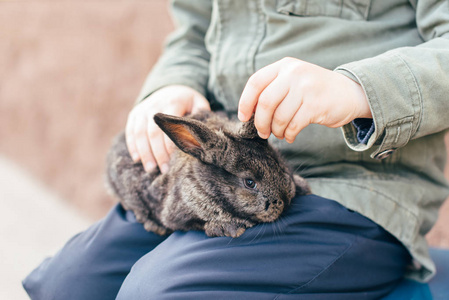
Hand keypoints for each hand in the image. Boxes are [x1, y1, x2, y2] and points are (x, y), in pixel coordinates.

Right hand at [126, 85, 209, 172]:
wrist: (171, 88)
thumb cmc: (188, 102)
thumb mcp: (198, 103)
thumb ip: (201, 117)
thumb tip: (202, 136)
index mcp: (173, 102)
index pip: (169, 126)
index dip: (170, 145)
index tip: (175, 161)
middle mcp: (155, 105)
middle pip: (153, 132)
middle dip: (158, 153)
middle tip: (164, 169)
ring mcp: (142, 109)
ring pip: (139, 133)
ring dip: (144, 153)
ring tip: (150, 169)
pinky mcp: (134, 114)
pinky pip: (130, 131)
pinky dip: (133, 146)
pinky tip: (137, 159)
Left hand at [238, 57, 371, 142]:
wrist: (350, 93)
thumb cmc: (314, 91)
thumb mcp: (293, 80)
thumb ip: (272, 89)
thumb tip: (248, 112)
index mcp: (284, 66)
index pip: (255, 82)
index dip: (245, 102)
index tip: (243, 118)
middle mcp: (294, 73)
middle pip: (265, 102)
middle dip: (260, 122)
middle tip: (262, 133)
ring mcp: (306, 87)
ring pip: (279, 116)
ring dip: (276, 130)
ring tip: (279, 133)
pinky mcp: (316, 104)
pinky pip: (293, 125)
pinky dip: (288, 134)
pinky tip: (290, 136)